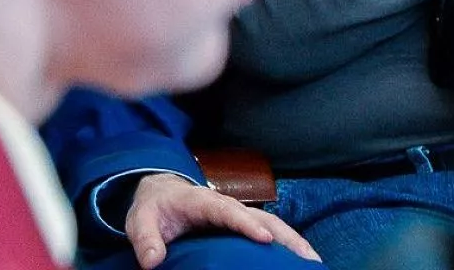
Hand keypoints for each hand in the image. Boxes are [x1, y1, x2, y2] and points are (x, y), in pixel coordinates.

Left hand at [126, 173, 320, 268]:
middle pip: (261, 217)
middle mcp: (226, 206)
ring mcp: (237, 214)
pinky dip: (286, 242)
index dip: (246, 225)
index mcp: (203, 202)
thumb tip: (152, 262)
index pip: (228, 212)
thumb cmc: (154, 208)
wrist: (161, 192)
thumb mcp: (140, 221)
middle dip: (284, 235)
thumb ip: (145, 240)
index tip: (265, 239)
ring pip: (271, 223)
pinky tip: (300, 258)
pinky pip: (268, 230)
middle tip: (307, 256)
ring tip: (313, 260)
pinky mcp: (242, 223)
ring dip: (293, 239)